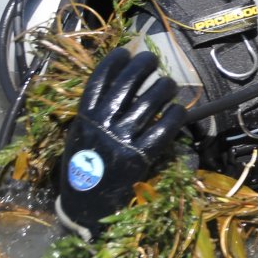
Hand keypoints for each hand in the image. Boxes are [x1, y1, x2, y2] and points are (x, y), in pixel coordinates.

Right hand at [57, 49, 186, 238]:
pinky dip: (174, 115)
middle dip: (142, 66)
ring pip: (149, 101)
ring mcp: (122, 138)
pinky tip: (178, 109)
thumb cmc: (81, 170)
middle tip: (152, 61)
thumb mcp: (79, 137)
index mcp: (85, 118)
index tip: (125, 51)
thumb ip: (94, 115)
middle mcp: (103, 124)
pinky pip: (164, 128)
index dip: (114, 62)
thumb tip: (115, 90)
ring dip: (163, 87)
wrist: (85, 206)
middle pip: (127, 84)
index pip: (99, 81)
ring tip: (169, 84)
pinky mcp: (141, 155)